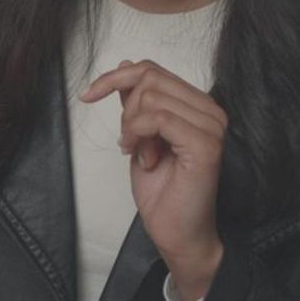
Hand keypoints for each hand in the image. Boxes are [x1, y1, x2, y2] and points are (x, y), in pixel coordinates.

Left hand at [79, 59, 226, 300]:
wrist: (178, 235)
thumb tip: (125, 66)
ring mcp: (210, 125)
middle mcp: (209, 110)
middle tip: (127, 142)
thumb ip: (137, 103)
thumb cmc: (163, 193)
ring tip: (140, 155)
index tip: (88, 94)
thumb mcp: (139, 137)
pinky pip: (158, 118)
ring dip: (132, 128)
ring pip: (151, 97)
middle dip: (125, 108)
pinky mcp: (205, 144)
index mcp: (197, 105)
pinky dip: (139, 135)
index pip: (152, 69)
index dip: (115, 77)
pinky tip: (144, 159)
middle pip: (150, 77)